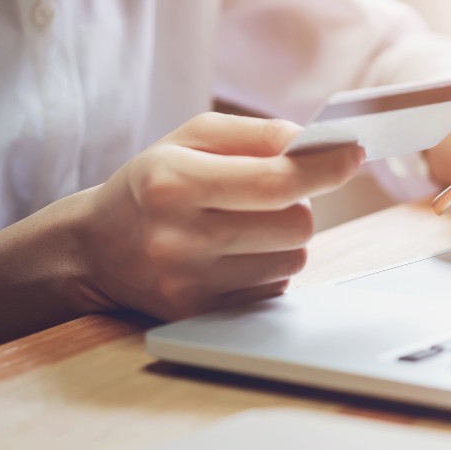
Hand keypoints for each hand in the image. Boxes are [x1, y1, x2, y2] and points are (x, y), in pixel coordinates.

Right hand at [75, 113, 363, 319]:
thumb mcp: (191, 138)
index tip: (353, 155)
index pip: (275, 182)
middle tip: (277, 195)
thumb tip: (315, 144)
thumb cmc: (153, 182)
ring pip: (293, 260)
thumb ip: (257, 133)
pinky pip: (274, 290)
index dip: (325, 168)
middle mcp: (177, 238)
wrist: (97, 249)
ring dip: (287, 239)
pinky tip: (236, 256)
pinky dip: (270, 269)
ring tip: (249, 226)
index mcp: (172, 182)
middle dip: (301, 204)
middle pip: (295, 225)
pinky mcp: (200, 316)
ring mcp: (188, 284)